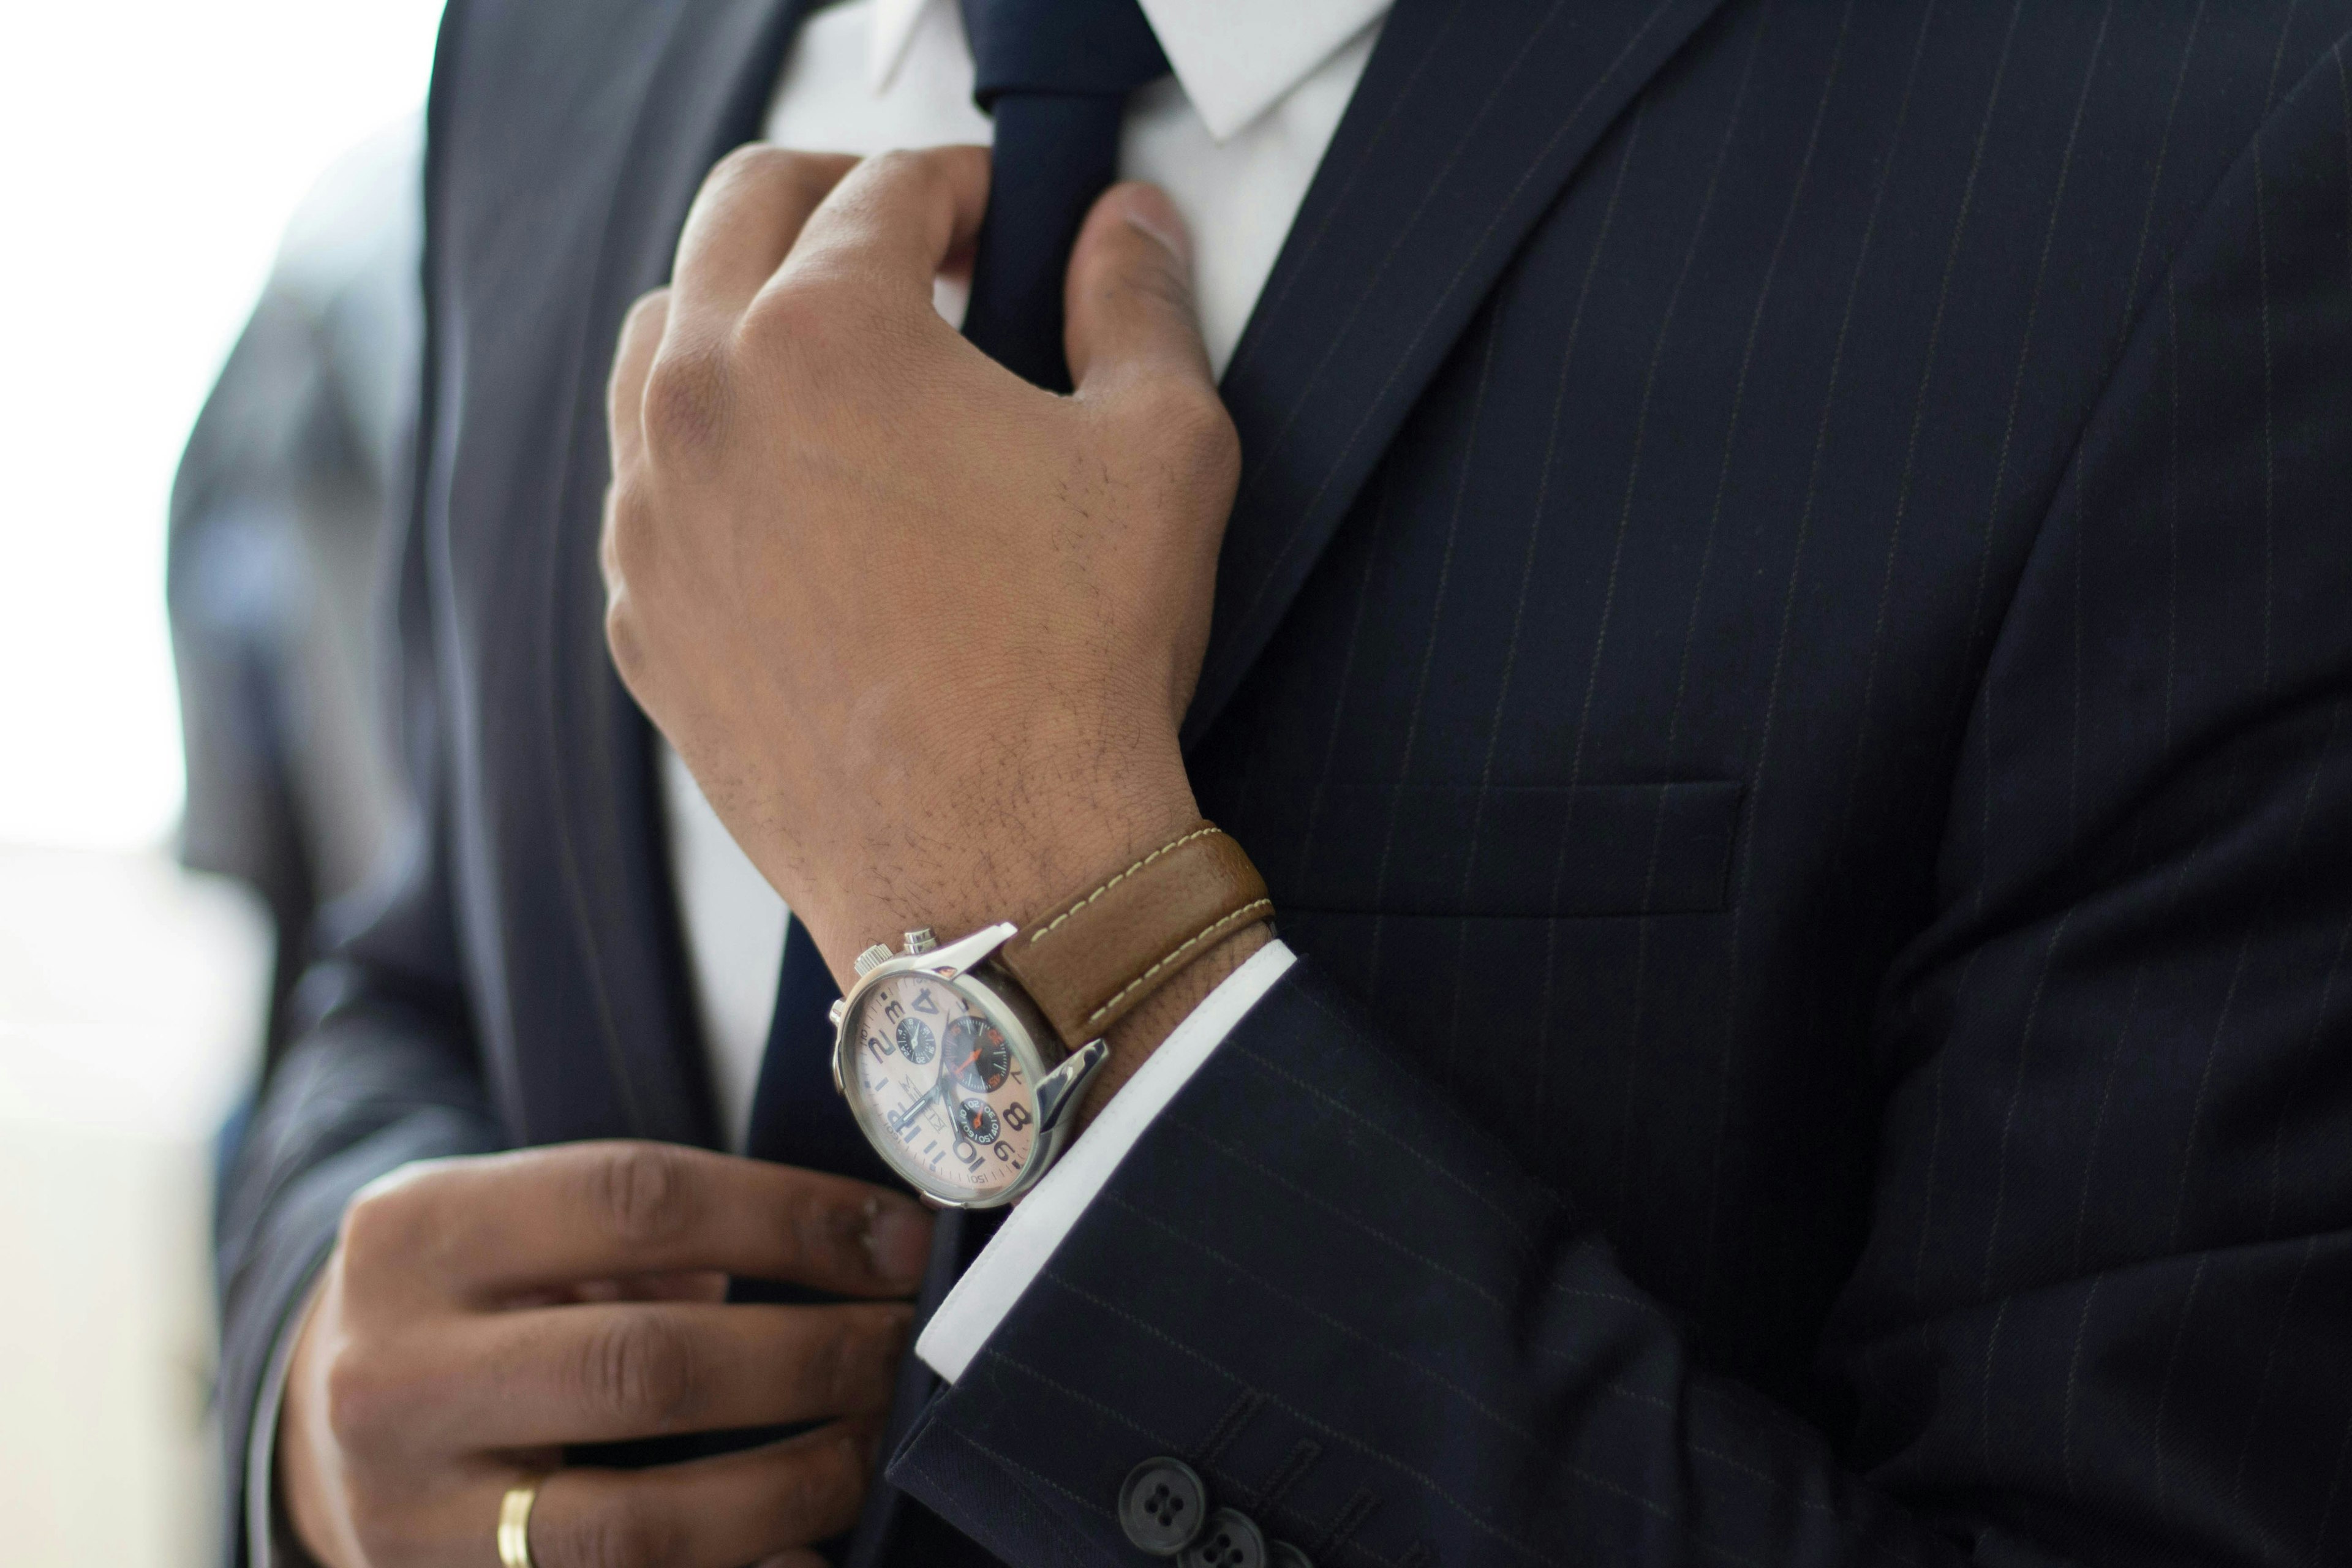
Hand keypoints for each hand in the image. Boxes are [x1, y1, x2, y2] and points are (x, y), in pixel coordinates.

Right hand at [276, 1141, 932, 1567]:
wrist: (323, 1419)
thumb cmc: (476, 1296)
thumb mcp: (520, 1221)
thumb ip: (653, 1228)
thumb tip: (861, 1244)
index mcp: (419, 1233)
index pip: (639, 1201)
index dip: (792, 1219)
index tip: (898, 1241)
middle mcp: (394, 1375)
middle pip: (644, 1366)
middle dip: (809, 1358)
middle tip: (902, 1347)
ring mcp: (409, 1512)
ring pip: (636, 1523)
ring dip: (790, 1487)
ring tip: (870, 1443)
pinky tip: (808, 1553)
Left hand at [598, 144, 1241, 987]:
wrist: (996, 870)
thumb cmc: (1079, 664)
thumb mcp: (1160, 451)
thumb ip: (1139, 303)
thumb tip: (1128, 227)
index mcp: (823, 331)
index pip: (883, 187)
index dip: (962, 185)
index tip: (1000, 220)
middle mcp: (703, 404)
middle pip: (740, 217)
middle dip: (834, 203)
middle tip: (914, 247)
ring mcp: (649, 518)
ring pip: (662, 342)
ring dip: (748, 313)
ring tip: (839, 361)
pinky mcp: (640, 619)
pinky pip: (649, 487)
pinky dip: (711, 453)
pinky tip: (797, 499)